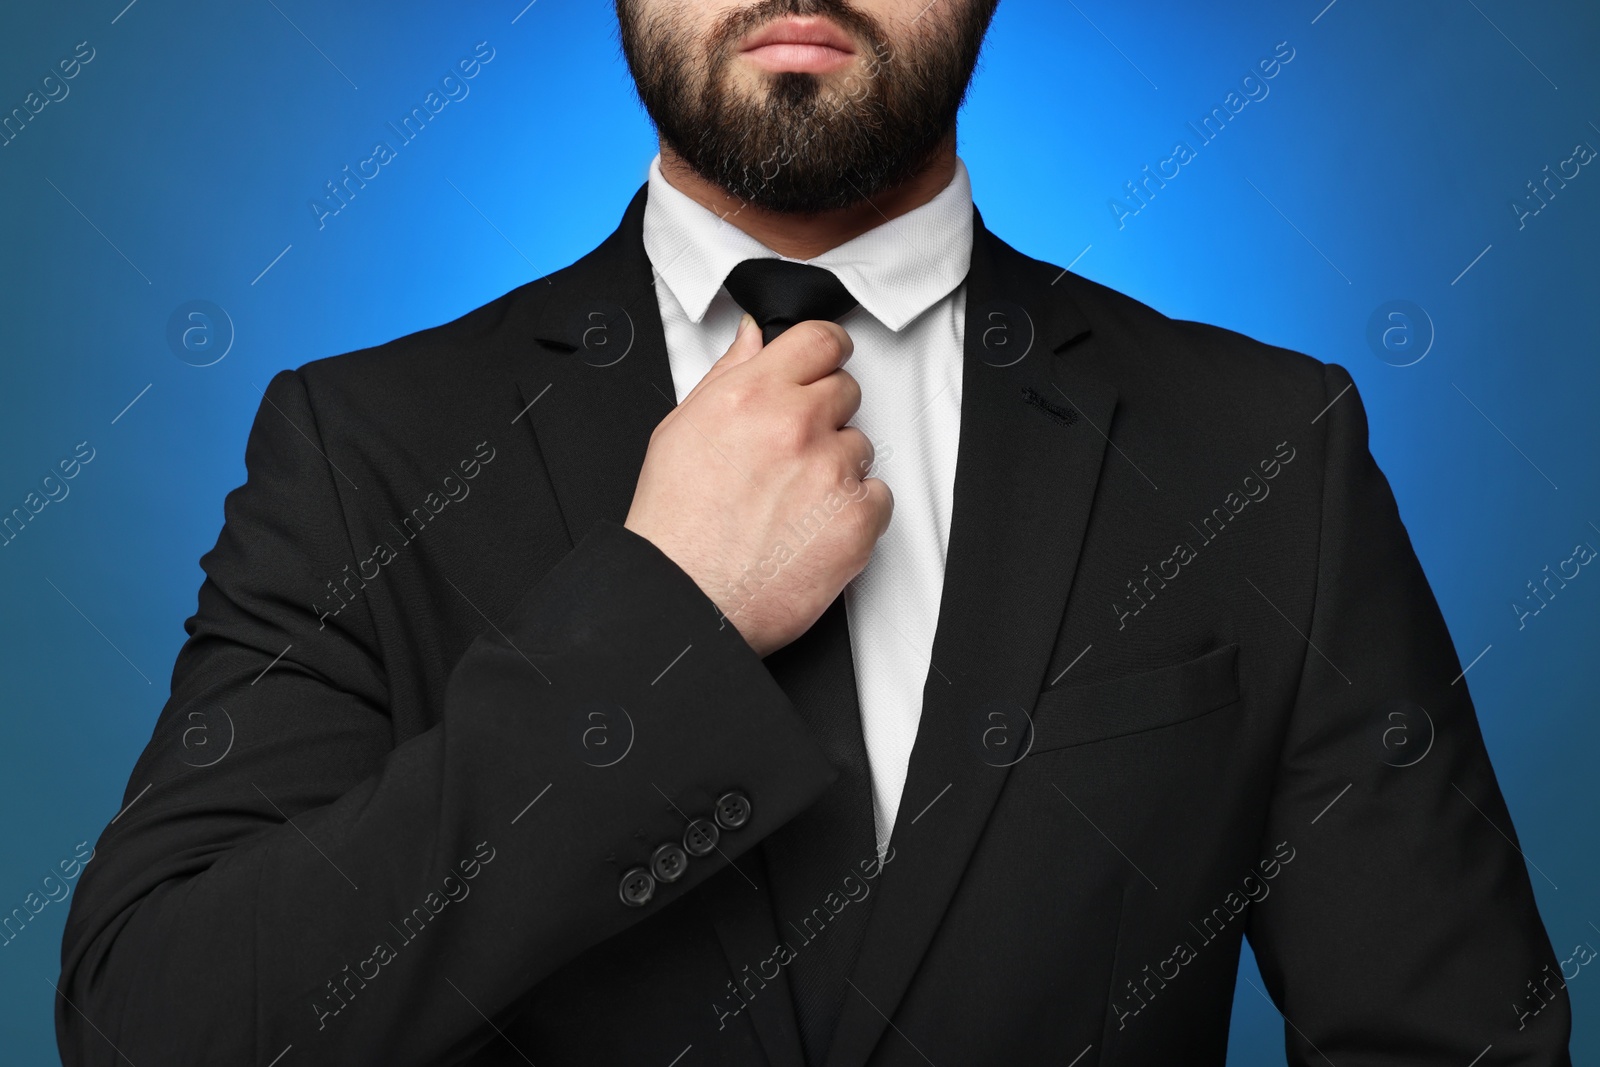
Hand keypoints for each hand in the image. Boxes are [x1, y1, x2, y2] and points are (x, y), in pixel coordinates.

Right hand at [624, 313, 892, 656]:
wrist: (686, 597)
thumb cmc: (676, 526)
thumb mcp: (680, 429)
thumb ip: (726, 374)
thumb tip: (753, 339)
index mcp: (752, 395)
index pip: (820, 340)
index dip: (825, 352)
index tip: (824, 366)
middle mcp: (796, 425)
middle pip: (845, 390)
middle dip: (824, 415)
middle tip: (790, 454)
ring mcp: (832, 471)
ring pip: (860, 446)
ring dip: (836, 467)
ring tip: (791, 502)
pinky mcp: (858, 518)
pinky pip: (878, 496)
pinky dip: (854, 512)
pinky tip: (811, 529)